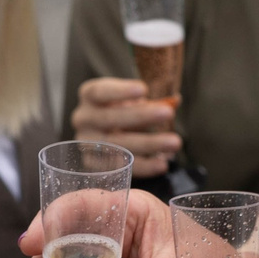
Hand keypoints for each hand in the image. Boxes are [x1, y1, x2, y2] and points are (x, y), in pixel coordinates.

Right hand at [68, 78, 182, 174]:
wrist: (107, 133)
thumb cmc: (123, 110)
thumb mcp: (135, 101)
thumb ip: (151, 101)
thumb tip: (175, 101)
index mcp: (89, 95)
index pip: (100, 92)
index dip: (120, 91)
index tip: (144, 90)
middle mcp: (83, 118)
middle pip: (109, 118)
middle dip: (141, 116)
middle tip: (168, 113)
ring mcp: (85, 143)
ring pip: (116, 145)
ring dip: (148, 144)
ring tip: (174, 142)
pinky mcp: (92, 164)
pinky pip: (119, 167)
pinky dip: (143, 166)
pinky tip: (162, 163)